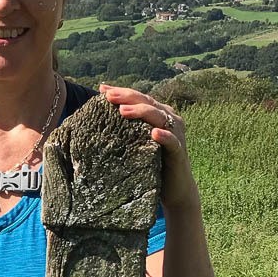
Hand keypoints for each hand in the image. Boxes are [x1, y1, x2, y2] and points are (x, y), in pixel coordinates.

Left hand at [99, 83, 197, 210]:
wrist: (175, 187)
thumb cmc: (152, 162)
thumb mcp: (136, 142)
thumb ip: (125, 128)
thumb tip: (98, 119)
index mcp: (157, 113)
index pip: (138, 97)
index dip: (121, 91)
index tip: (102, 89)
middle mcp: (169, 118)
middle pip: (147, 102)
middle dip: (127, 97)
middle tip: (109, 96)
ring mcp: (175, 134)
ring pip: (159, 116)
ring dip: (142, 112)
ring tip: (123, 111)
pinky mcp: (179, 151)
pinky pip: (172, 141)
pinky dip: (164, 136)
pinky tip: (154, 133)